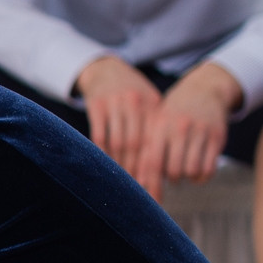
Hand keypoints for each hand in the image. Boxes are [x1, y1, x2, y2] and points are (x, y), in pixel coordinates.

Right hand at [75, 55, 160, 186]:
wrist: (106, 70)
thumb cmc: (132, 94)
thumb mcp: (150, 105)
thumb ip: (157, 128)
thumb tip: (165, 166)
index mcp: (154, 105)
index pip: (155, 142)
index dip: (153, 166)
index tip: (152, 187)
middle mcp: (137, 103)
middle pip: (137, 145)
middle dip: (136, 170)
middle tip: (136, 191)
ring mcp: (116, 103)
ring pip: (118, 142)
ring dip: (119, 164)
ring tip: (121, 182)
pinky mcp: (97, 104)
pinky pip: (99, 135)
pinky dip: (102, 153)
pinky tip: (104, 166)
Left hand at [142, 62, 240, 194]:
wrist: (204, 89)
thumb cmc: (172, 114)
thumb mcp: (156, 124)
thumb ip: (147, 150)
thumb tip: (139, 184)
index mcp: (159, 126)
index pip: (152, 162)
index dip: (150, 184)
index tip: (149, 201)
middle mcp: (180, 128)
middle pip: (173, 171)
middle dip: (170, 180)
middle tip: (170, 176)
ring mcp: (200, 132)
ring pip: (192, 171)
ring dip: (186, 178)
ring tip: (182, 171)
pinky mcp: (218, 137)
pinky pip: (209, 168)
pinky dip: (202, 176)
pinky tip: (197, 171)